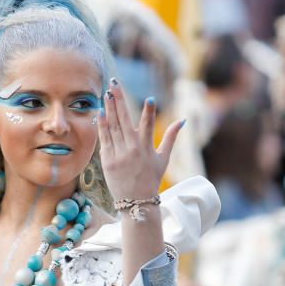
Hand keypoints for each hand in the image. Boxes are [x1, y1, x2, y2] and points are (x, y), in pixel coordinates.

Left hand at [97, 78, 184, 200]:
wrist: (136, 202)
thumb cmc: (151, 178)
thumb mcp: (163, 158)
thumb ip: (171, 137)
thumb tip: (183, 120)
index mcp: (147, 148)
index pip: (149, 126)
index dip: (150, 112)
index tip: (150, 98)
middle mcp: (132, 150)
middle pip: (125, 121)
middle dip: (120, 101)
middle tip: (115, 84)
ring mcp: (118, 155)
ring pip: (113, 127)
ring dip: (109, 109)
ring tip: (107, 93)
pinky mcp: (107, 161)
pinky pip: (104, 139)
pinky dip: (102, 125)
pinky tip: (101, 112)